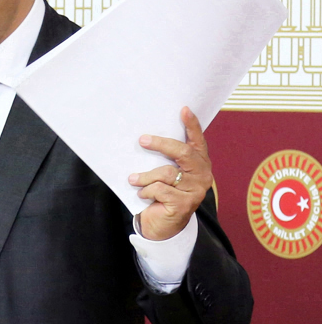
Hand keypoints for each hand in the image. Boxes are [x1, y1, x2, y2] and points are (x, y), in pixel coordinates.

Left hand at [128, 106, 212, 240]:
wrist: (163, 225)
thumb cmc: (163, 192)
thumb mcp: (165, 172)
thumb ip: (166, 157)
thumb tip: (146, 137)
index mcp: (199, 162)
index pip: (197, 140)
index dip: (192, 125)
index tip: (183, 109)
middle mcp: (202, 175)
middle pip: (183, 152)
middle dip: (161, 144)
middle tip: (142, 140)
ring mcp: (195, 191)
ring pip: (167, 173)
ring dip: (145, 176)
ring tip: (133, 179)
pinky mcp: (184, 204)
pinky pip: (160, 190)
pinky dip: (147, 191)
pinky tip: (143, 195)